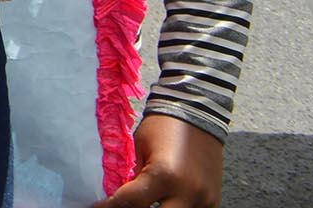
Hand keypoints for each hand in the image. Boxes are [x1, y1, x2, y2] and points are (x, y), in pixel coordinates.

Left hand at [98, 114, 223, 207]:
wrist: (198, 113)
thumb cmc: (163, 126)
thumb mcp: (140, 148)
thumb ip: (133, 176)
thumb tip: (118, 198)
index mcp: (164, 175)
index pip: (131, 203)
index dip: (110, 207)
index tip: (98, 207)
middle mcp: (187, 192)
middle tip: (124, 204)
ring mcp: (204, 200)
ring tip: (146, 200)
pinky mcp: (214, 201)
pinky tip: (164, 203)